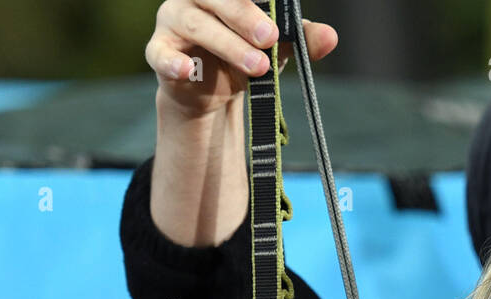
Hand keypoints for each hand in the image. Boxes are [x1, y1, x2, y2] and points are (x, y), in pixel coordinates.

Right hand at [145, 0, 337, 116]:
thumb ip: (300, 39)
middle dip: (244, 16)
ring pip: (195, 24)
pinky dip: (171, 62)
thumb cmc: (243, 53)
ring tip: (258, 67)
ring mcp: (173, 21)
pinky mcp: (159, 51)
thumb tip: (331, 37)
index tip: (273, 18)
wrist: (211, 90)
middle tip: (270, 38)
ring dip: (227, 45)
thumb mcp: (276, 47)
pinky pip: (160, 53)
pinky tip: (186, 70)